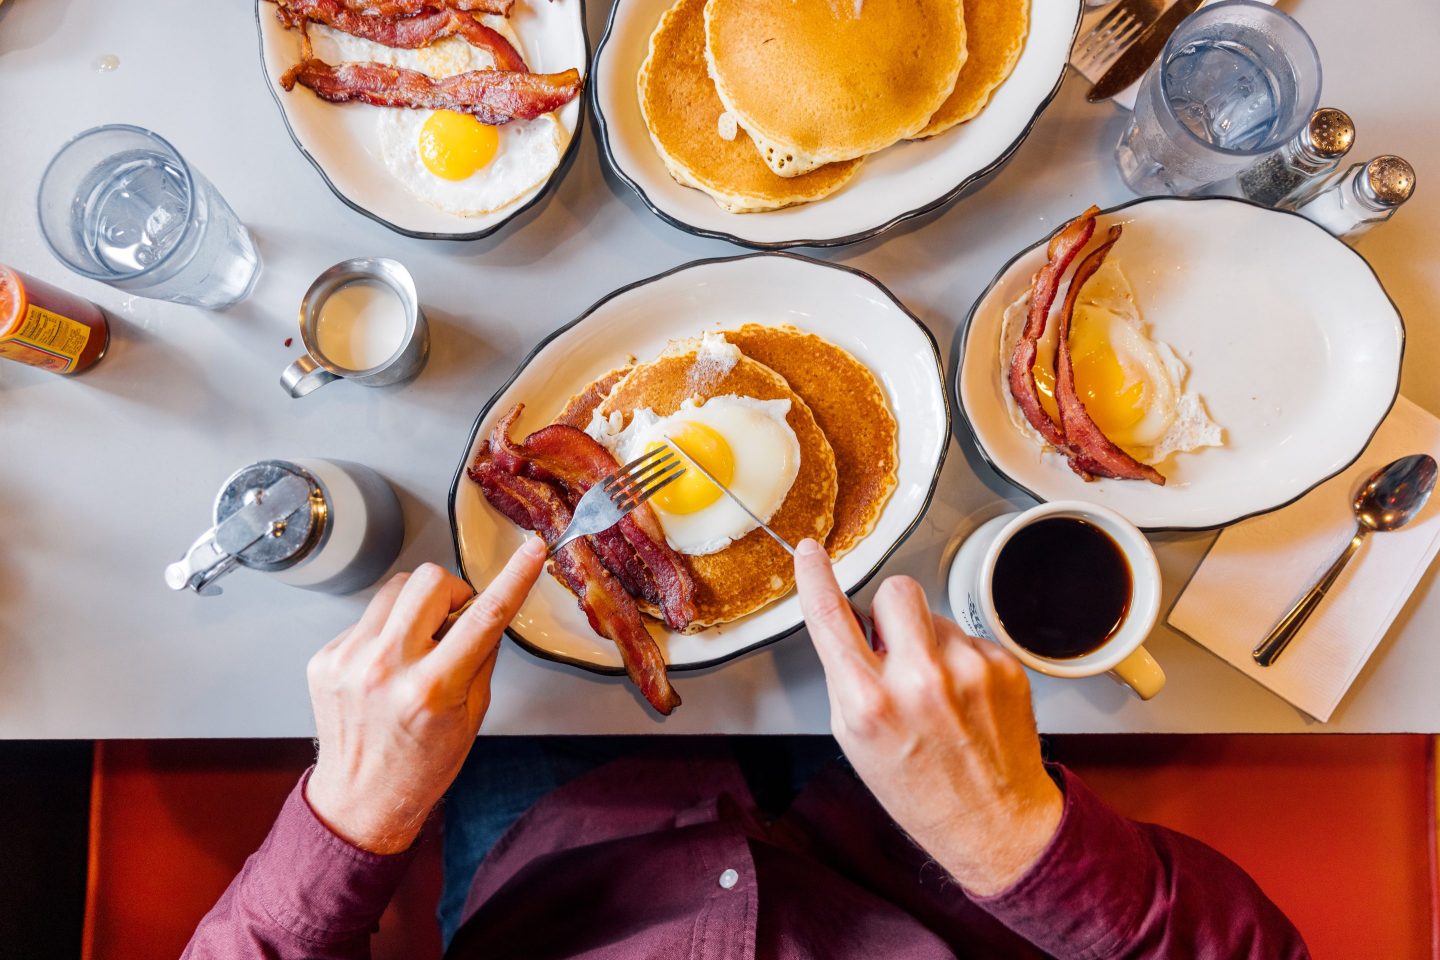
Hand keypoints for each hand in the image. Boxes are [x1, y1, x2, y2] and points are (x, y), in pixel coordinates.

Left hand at [305, 539, 546, 853]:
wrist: (360, 799)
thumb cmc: (422, 765)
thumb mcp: (472, 716)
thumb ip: (480, 657)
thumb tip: (485, 610)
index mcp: (432, 688)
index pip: (484, 617)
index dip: (514, 578)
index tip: (532, 552)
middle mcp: (386, 668)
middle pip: (429, 581)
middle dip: (452, 592)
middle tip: (454, 621)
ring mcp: (349, 661)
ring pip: (395, 588)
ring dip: (417, 606)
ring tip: (419, 644)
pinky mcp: (325, 658)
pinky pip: (368, 617)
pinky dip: (386, 631)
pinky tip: (387, 666)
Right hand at [794, 539, 1061, 895]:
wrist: (993, 822)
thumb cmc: (918, 788)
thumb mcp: (854, 738)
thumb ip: (849, 676)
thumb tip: (855, 622)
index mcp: (869, 702)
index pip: (829, 617)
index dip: (815, 577)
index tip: (811, 552)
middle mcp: (919, 680)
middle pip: (896, 591)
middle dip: (890, 610)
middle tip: (894, 646)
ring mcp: (967, 671)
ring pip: (935, 614)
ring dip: (929, 640)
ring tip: (937, 691)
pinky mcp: (1003, 667)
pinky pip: (968, 637)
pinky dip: (961, 660)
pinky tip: (964, 699)